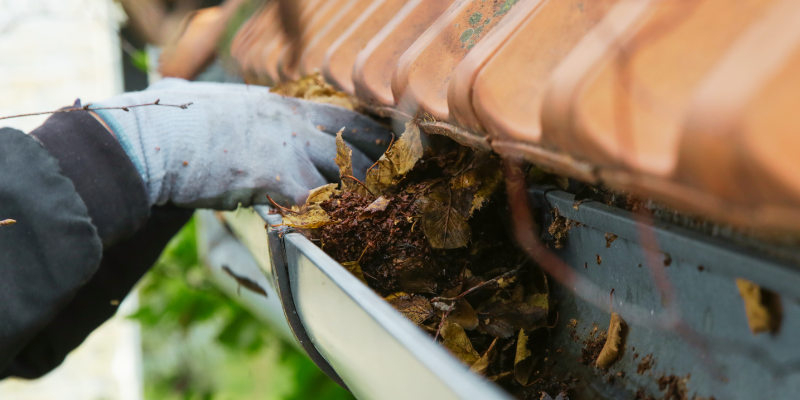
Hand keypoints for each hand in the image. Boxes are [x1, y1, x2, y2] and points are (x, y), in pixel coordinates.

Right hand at [93, 78, 390, 208]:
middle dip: (374, 167)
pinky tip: (333, 234)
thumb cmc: (174, 118)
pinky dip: (325, 220)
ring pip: (342, 174)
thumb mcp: (211, 100)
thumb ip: (229, 106)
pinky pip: (315, 204)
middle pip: (352, 144)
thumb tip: (199, 95)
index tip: (387, 146)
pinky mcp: (277, 177)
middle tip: (392, 185)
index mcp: (281, 106)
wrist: (154, 136)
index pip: (341, 116)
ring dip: (356, 197)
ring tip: (372, 215)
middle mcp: (293, 123)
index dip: (368, 134)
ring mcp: (289, 148)